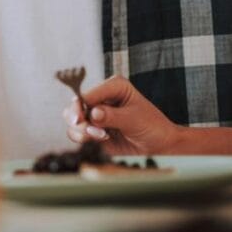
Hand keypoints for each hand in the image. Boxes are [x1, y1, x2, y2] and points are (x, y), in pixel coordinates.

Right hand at [64, 75, 183, 154]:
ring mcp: (95, 115)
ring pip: (73, 123)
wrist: (159, 144)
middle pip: (74, 106)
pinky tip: (102, 141)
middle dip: (79, 121)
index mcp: (113, 87)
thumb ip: (112, 116)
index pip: (87, 94)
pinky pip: (78, 134)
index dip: (80, 106)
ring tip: (103, 137)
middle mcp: (101, 98)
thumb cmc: (152, 125)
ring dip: (84, 133)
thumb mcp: (134, 119)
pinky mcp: (93, 130)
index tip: (81, 119)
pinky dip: (85, 140)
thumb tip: (93, 114)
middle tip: (89, 131)